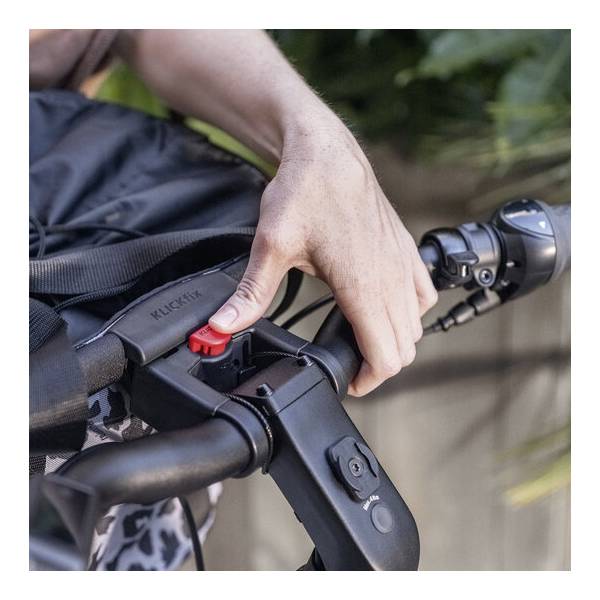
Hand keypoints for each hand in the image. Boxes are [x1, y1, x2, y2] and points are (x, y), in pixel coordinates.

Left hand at [209, 117, 437, 395]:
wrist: (326, 151)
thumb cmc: (304, 192)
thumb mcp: (271, 246)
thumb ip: (250, 295)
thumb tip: (220, 327)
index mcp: (363, 287)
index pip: (386, 356)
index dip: (368, 380)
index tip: (346, 380)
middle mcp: (391, 279)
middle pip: (405, 348)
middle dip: (379, 364)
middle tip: (348, 362)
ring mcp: (403, 263)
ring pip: (416, 325)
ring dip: (394, 340)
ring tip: (361, 338)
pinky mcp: (406, 249)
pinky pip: (423, 295)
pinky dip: (409, 312)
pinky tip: (383, 306)